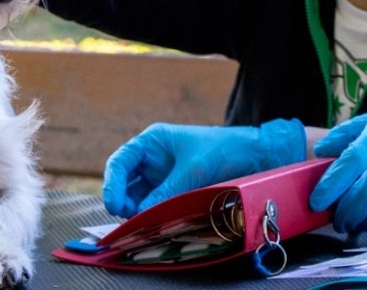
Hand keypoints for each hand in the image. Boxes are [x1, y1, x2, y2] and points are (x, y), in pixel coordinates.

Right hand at [103, 119, 305, 217]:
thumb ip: (166, 191)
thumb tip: (142, 214)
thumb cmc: (223, 150)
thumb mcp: (193, 169)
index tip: (114, 204)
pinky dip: (152, 215)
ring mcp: (161, 178)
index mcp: (152, 143)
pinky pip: (155, 206)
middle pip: (125, 183)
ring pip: (138, 198)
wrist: (254, 156)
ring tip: (145, 223)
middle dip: (123, 200)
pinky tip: (156, 223)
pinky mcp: (172, 193)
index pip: (121, 162)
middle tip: (130, 218)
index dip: (112, 183)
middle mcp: (152, 160)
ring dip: (138, 211)